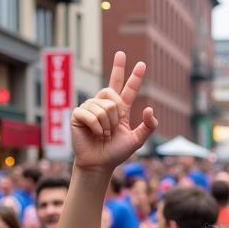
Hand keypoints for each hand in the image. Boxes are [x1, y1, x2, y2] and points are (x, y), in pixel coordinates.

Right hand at [71, 52, 157, 172]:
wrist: (99, 164)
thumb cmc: (116, 153)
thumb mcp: (137, 140)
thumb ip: (148, 126)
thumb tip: (150, 109)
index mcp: (120, 109)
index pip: (127, 88)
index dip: (134, 76)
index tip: (141, 63)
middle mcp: (104, 105)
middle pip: (112, 91)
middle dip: (116, 111)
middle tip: (113, 128)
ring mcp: (90, 108)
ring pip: (104, 106)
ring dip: (107, 125)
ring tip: (103, 135)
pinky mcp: (78, 114)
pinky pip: (91, 114)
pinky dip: (96, 127)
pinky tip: (94, 134)